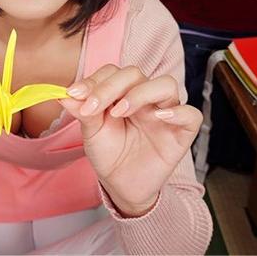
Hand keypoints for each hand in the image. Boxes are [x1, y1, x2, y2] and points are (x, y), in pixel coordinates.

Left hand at [60, 65, 202, 215]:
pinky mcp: (182, 132)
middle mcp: (145, 96)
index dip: (94, 80)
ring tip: (120, 112)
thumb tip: (65, 95)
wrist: (121, 184)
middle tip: (93, 107)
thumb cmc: (109, 153)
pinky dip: (178, 112)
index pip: (112, 72)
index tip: (74, 94)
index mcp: (122, 92)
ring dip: (141, 93)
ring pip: (166, 84)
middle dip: (110, 87)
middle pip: (135, 73)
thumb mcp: (91, 132)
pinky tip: (159, 118)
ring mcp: (165, 112)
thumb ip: (83, 111)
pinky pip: (191, 114)